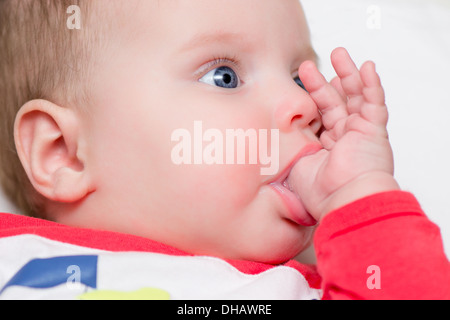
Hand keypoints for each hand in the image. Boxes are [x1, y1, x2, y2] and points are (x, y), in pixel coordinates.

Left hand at [287, 48, 399, 220]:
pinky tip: (367, 67)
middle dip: (322, 82)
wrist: (343, 200)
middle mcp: (342, 139)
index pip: (318, 116)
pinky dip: (372, 85)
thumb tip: (272, 142)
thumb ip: (289, 149)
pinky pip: (375, 103)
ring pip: (355, 98)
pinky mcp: (374, 131)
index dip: (310, 98)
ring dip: (347, 75)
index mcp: (324, 147)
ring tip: (339, 54)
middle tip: (307, 65)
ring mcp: (360, 134)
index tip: (298, 82)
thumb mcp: (294, 164)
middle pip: (334, 102)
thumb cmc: (318, 191)